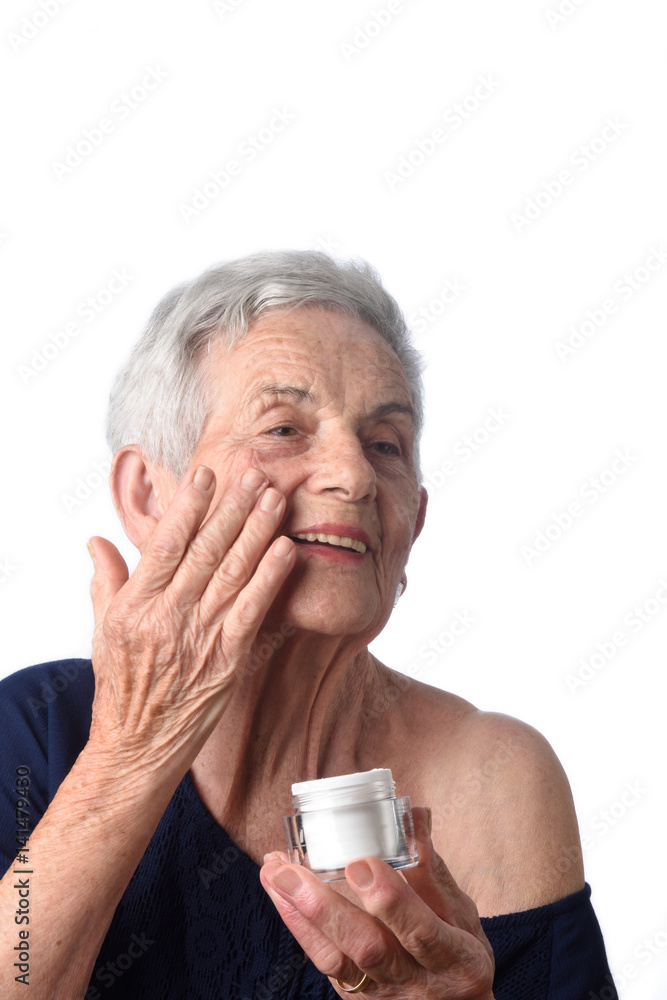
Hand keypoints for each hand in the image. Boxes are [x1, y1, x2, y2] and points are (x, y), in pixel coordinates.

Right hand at [86, 464, 294, 776]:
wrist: (137, 748)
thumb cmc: (121, 687)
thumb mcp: (103, 631)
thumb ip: (106, 582)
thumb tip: (96, 541)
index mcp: (136, 604)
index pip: (166, 544)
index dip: (189, 506)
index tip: (208, 473)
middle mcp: (168, 616)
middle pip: (206, 551)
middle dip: (233, 508)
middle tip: (256, 472)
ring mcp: (199, 638)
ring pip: (232, 574)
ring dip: (257, 533)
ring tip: (276, 499)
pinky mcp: (227, 661)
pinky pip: (252, 612)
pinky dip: (270, 580)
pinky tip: (286, 550)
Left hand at [260, 808, 494, 998]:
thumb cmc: (459, 955)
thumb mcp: (461, 915)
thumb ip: (433, 870)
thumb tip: (415, 816)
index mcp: (455, 961)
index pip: (421, 933)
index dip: (390, 902)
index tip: (360, 864)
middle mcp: (416, 984)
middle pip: (367, 950)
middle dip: (324, 908)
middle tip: (290, 870)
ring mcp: (383, 997)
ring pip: (335, 960)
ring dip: (299, 913)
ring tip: (273, 872)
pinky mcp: (356, 999)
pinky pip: (324, 963)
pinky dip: (298, 925)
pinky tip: (280, 893)